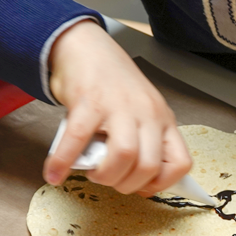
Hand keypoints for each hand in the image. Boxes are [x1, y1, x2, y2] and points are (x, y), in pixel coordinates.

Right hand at [43, 20, 191, 194]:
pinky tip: (54, 173)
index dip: (162, 184)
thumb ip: (145, 142)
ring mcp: (119, 106)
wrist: (86, 47)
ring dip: (106, 176)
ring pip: (124, 156)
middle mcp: (146, 113)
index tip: (143, 187)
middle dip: (127, 185)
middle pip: (149, 165)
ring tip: (94, 173)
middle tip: (111, 181)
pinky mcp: (88, 102)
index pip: (180, 162)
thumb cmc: (114, 85)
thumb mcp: (143, 112)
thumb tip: (140, 183)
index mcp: (163, 120)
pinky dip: (63, 162)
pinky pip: (77, 140)